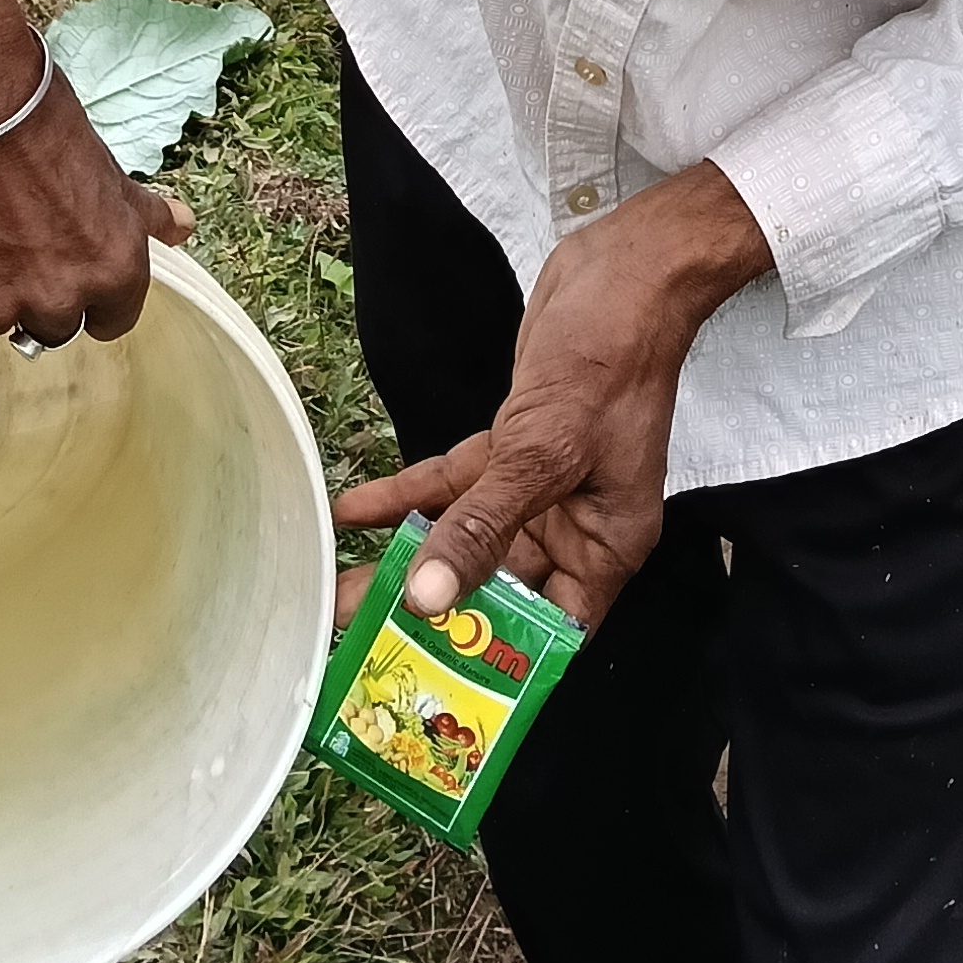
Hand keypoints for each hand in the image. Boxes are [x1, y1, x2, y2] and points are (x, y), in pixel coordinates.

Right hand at [0, 0, 191, 346]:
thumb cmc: (35, 121)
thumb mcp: (105, 168)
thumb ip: (140, 213)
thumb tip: (184, 229)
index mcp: (113, 271)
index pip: (110, 321)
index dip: (87, 293)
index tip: (61, 263)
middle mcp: (58, 302)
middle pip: (47, 326)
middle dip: (29, 290)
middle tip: (4, 238)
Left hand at [333, 163, 770, 629]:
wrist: (625, 271)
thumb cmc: (610, 362)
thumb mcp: (544, 452)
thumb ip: (485, 524)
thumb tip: (431, 597)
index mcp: (605, 547)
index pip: (551, 633)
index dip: (497, 667)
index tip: (431, 691)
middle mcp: (574, 526)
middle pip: (495, 591)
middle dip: (429, 613)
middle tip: (355, 638)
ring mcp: (541, 486)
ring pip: (465, 538)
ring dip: (405, 558)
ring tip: (337, 585)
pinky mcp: (513, 443)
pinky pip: (452, 484)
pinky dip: (406, 495)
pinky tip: (356, 507)